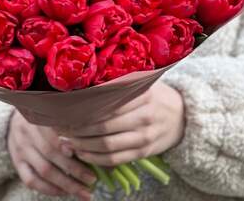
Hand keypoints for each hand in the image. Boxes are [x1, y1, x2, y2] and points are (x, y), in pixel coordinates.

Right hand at [7, 110, 96, 198]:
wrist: (14, 120)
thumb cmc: (44, 119)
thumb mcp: (54, 115)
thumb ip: (70, 127)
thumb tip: (95, 147)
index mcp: (39, 116)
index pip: (56, 132)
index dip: (71, 144)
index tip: (88, 154)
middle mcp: (27, 131)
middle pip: (51, 153)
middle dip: (74, 169)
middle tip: (92, 179)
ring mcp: (20, 147)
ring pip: (43, 170)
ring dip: (65, 184)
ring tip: (83, 191)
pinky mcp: (17, 162)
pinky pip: (31, 180)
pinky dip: (49, 189)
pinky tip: (64, 192)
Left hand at [58, 81, 184, 166]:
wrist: (183, 115)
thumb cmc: (154, 95)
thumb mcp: (140, 83)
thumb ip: (117, 85)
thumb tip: (83, 86)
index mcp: (140, 95)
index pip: (104, 104)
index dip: (81, 111)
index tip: (63, 112)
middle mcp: (142, 116)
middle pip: (102, 126)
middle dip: (77, 130)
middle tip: (60, 129)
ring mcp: (144, 136)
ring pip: (107, 145)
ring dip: (83, 146)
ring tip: (66, 142)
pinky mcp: (144, 152)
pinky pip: (116, 159)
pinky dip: (96, 159)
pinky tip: (82, 154)